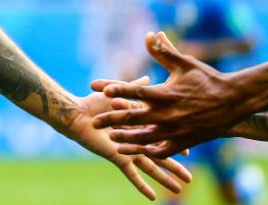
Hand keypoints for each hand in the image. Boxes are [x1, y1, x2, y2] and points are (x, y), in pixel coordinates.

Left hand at [66, 79, 191, 200]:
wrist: (76, 112)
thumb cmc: (97, 97)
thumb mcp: (123, 90)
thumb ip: (137, 85)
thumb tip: (148, 75)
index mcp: (142, 121)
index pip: (165, 134)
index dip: (176, 141)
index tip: (191, 150)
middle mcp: (138, 137)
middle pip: (162, 153)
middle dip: (176, 166)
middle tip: (191, 178)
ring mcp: (129, 149)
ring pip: (151, 166)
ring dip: (165, 178)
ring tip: (181, 189)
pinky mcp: (119, 158)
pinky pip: (132, 173)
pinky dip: (141, 185)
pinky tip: (152, 197)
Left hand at [91, 32, 247, 157]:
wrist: (234, 103)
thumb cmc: (207, 80)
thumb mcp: (185, 63)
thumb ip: (164, 51)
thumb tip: (149, 34)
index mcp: (166, 93)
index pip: (135, 90)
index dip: (116, 88)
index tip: (97, 87)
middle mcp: (168, 114)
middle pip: (133, 117)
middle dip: (111, 118)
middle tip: (94, 121)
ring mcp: (175, 130)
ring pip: (144, 138)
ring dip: (125, 138)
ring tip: (111, 137)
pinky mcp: (183, 143)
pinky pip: (160, 151)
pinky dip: (145, 151)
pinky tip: (133, 150)